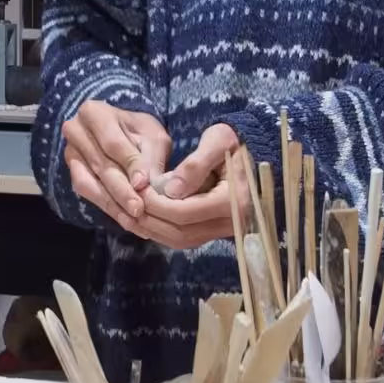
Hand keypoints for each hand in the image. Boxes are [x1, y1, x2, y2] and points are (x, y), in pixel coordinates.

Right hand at [62, 100, 171, 223]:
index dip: (129, 165)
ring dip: (112, 204)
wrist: (123, 133)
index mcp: (94, 113)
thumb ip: (150, 157)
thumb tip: (146, 184)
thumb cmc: (140, 132)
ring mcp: (70, 153)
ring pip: (89, 183)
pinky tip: (125, 219)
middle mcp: (75, 131)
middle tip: (138, 210)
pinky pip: (87, 193)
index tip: (143, 185)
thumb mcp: (152, 136)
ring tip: (133, 220)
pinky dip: (107, 207)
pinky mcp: (73, 172)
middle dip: (121, 191)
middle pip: (100, 165)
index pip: (112, 143)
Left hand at [133, 125, 250, 250]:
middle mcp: (232, 222)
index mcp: (233, 201)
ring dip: (155, 230)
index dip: (157, 205)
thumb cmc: (234, 142)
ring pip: (182, 241)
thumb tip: (170, 190)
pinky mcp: (217, 230)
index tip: (138, 191)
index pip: (185, 213)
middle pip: (182, 233)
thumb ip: (194, 165)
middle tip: (130, 204)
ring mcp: (225, 230)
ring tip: (133, 213)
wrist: (252, 152)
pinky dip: (164, 231)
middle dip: (152, 220)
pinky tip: (148, 218)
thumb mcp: (217, 141)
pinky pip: (187, 238)